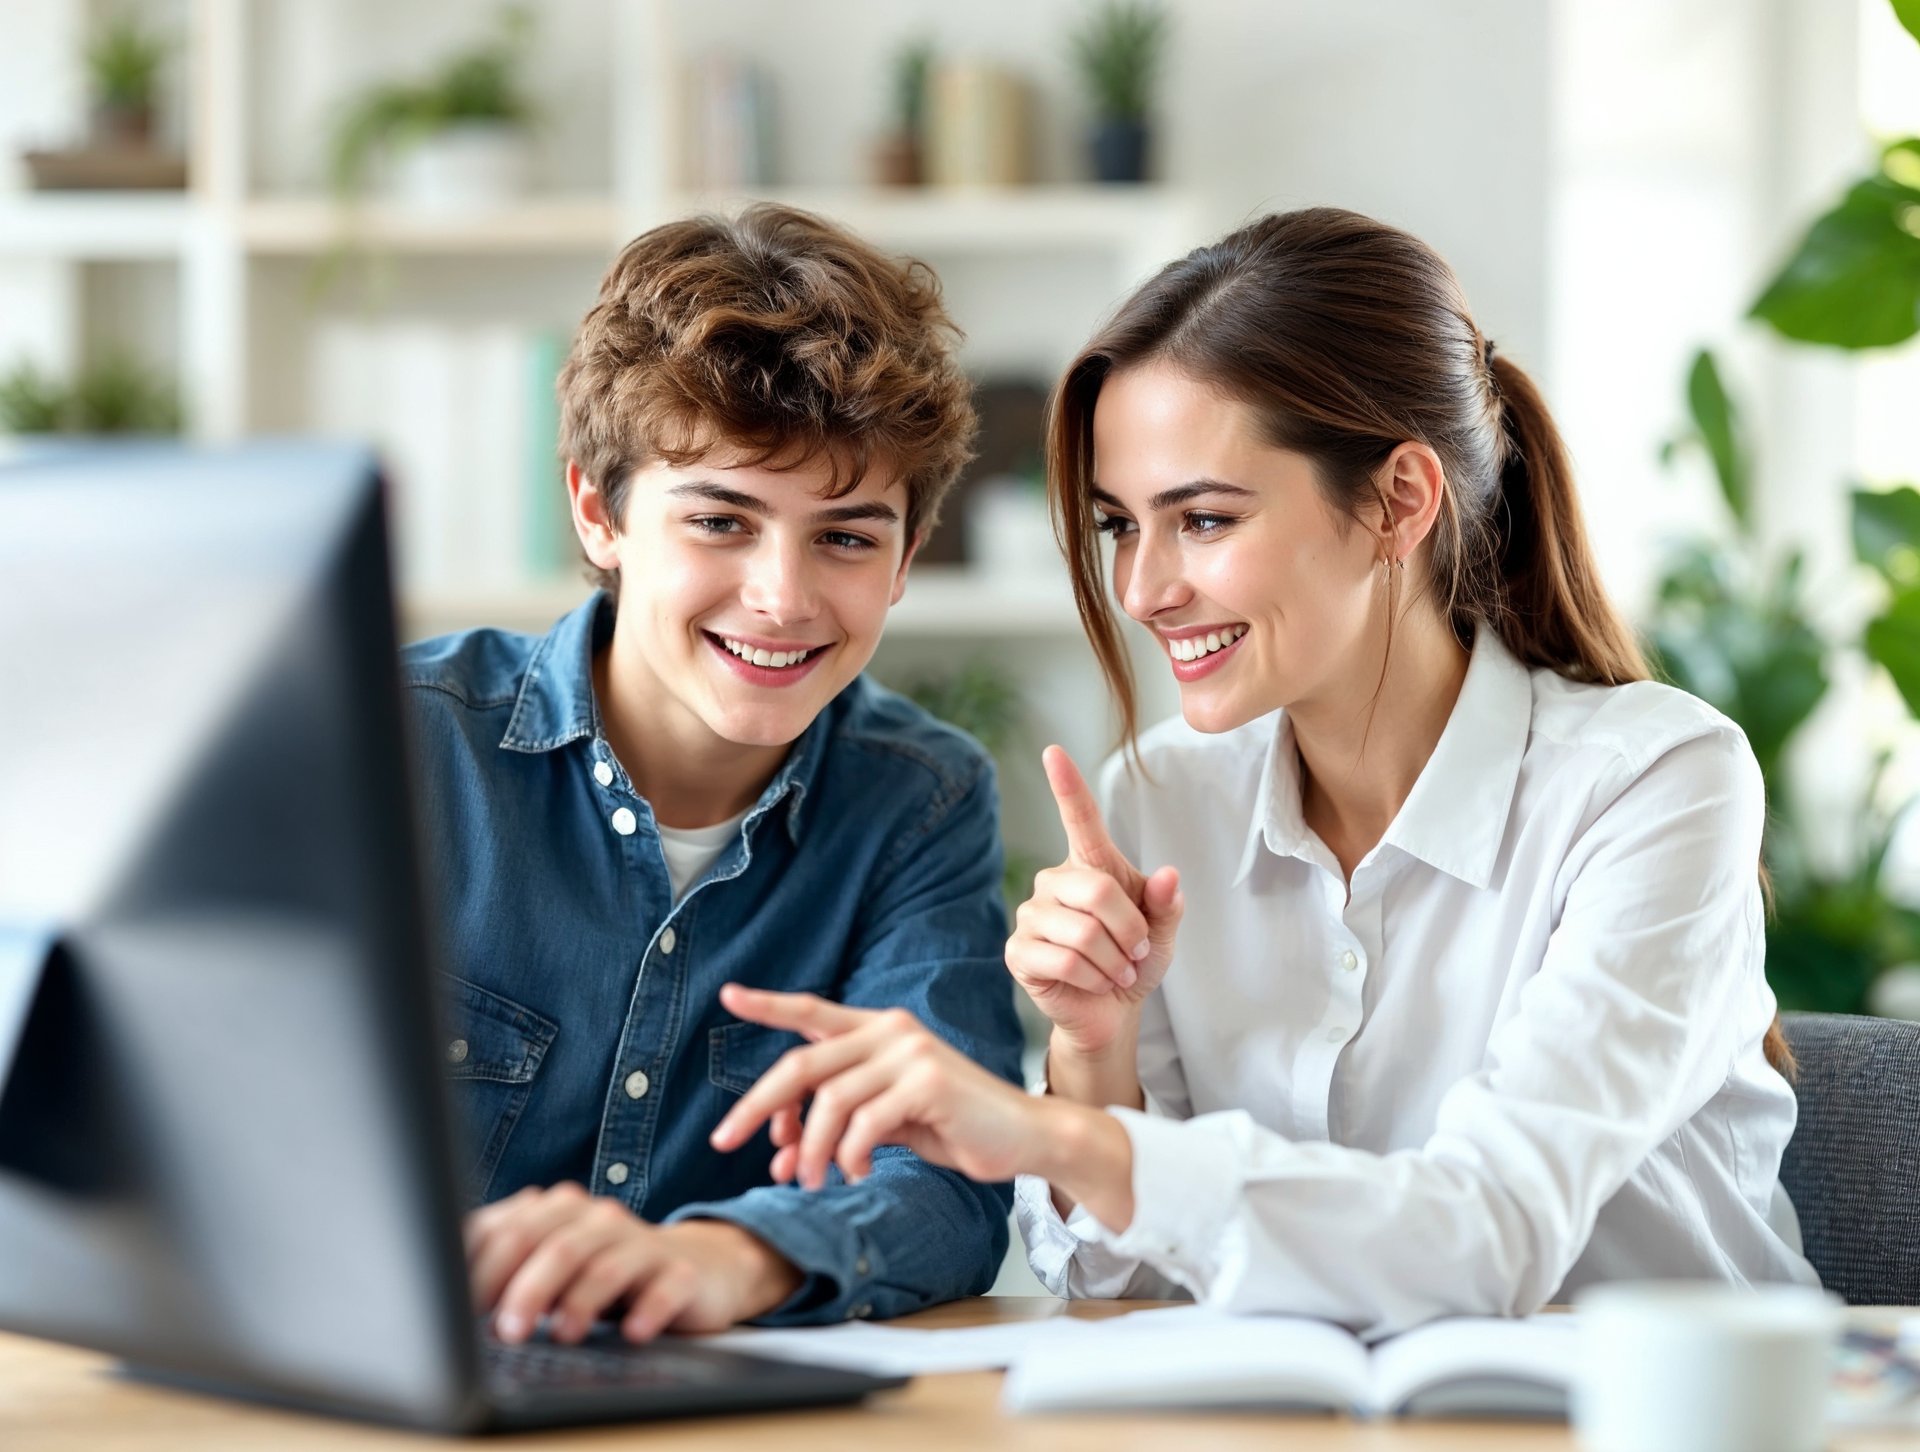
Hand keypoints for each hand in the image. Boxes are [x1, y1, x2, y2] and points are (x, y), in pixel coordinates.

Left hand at [464, 1184, 801, 1343]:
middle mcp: (599, 1219)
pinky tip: (633, 1333)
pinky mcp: (682, 1272)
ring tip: (561, 1335)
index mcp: (559, 1211)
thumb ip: (506, 1268)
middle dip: (525, 1287)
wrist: (699, 1269)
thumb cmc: (608, 1275)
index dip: (480, 1270)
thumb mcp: (555, 1269)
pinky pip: (664, 1286)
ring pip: (603, 1263)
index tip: (458, 1310)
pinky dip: (647, 1310)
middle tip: (504, 1330)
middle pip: (554, 1243)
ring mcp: (643, 1243)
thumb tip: (442, 1297)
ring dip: (577, 1301)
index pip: (509, 1230)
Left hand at [708, 984, 1046, 1187]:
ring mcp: (910, 1053)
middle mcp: (891, 1030)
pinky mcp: (928, 1082)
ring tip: (810, 1182)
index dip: (768, 1004)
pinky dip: (850, 1156)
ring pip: (828, 1103)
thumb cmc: (953, 1126)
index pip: (812, 1011)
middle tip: (724, 1141)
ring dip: (808, 1151)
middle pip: (801, 1066)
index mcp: (878, 1030)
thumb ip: (838, 1123)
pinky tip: (859, 1173)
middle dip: (757, 1107)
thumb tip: (778, 1156)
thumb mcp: (887, 1119)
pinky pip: (863, 1124)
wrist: (1023, 1136)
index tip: (728, 994)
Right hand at [1006, 745, 1182, 1056]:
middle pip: (1098, 891)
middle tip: (1136, 954)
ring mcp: (1032, 915)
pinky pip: (1064, 961)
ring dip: (1114, 963)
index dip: (1066, 785)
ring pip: (1084, 932)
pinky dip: (1093, 980)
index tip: (1054, 751)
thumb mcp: (1163, 932)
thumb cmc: (1134, 960)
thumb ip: (1166, 905)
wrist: (1112, 1010)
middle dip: (1130, 931)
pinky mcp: (1018, 951)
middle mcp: (1054, 882)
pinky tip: (1095, 985)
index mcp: (1090, 865)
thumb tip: (1168, 875)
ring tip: (1117, 974)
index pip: (1078, 818)